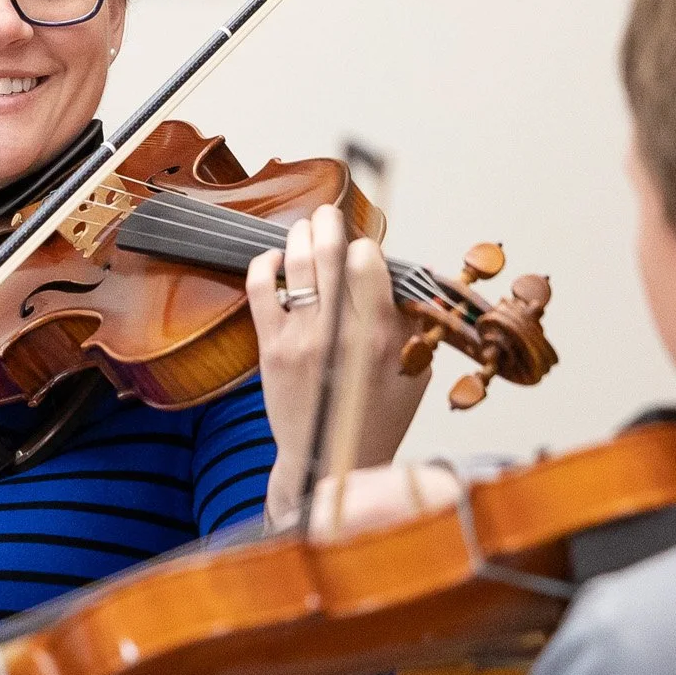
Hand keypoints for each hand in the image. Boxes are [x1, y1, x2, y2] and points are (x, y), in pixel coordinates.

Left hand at [248, 204, 430, 521]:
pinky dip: (266, 266)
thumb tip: (405, 276)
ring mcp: (301, 340)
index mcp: (380, 338)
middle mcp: (340, 335)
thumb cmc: (377, 417)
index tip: (364, 249)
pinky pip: (262, 291)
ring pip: (298, 266)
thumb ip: (411, 323)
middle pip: (331, 256)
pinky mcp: (271, 349)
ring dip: (301, 237)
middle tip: (329, 212)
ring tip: (305, 227)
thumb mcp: (414, 371)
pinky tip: (276, 261)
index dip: (365, 247)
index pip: (369, 265)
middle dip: (330, 224)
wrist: (329, 461)